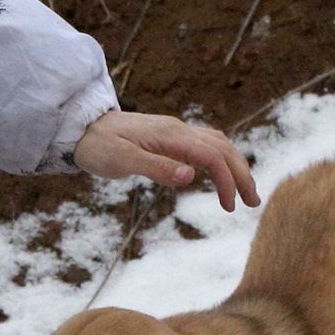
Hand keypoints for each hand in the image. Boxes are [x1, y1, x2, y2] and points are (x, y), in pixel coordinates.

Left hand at [73, 110, 258, 210]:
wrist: (81, 128)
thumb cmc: (98, 146)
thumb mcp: (122, 161)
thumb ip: (156, 168)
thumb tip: (191, 176)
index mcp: (171, 135)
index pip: (212, 156)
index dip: (226, 180)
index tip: (229, 207)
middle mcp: (179, 130)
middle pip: (223, 148)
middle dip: (242, 174)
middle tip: (253, 203)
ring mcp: (176, 132)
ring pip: (217, 144)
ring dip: (235, 166)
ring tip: (244, 193)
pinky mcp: (170, 138)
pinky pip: (205, 145)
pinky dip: (220, 160)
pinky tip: (221, 177)